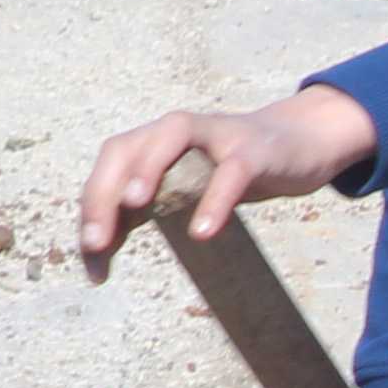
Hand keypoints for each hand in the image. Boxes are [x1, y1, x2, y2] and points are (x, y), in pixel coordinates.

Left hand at [73, 88, 379, 277]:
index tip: (90, 253)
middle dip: (103, 192)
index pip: (107, 166)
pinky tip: (202, 232)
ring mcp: (215, 134)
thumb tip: (95, 257)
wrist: (297, 144)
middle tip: (95, 241)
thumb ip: (140, 213)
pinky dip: (214, 199)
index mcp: (151, 140)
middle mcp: (175, 130)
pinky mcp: (254, 150)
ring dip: (147, 168)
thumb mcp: (179, 189)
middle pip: (126, 149)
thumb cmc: (226, 171)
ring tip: (132, 205)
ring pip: (172, 136)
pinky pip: (232, 172)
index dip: (91, 205)